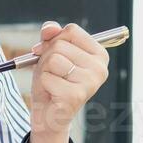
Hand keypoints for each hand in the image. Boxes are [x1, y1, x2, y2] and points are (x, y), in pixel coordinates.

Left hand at [27, 20, 109, 142]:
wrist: (48, 114)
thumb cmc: (52, 82)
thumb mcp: (50, 54)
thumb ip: (51, 37)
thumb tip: (50, 28)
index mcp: (99, 54)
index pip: (72, 30)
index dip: (53, 39)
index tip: (47, 52)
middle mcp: (100, 68)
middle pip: (60, 44)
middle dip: (46, 57)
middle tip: (51, 73)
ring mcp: (90, 82)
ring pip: (53, 59)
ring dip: (44, 71)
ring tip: (52, 83)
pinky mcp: (76, 95)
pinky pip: (47, 76)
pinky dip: (43, 84)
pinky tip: (52, 94)